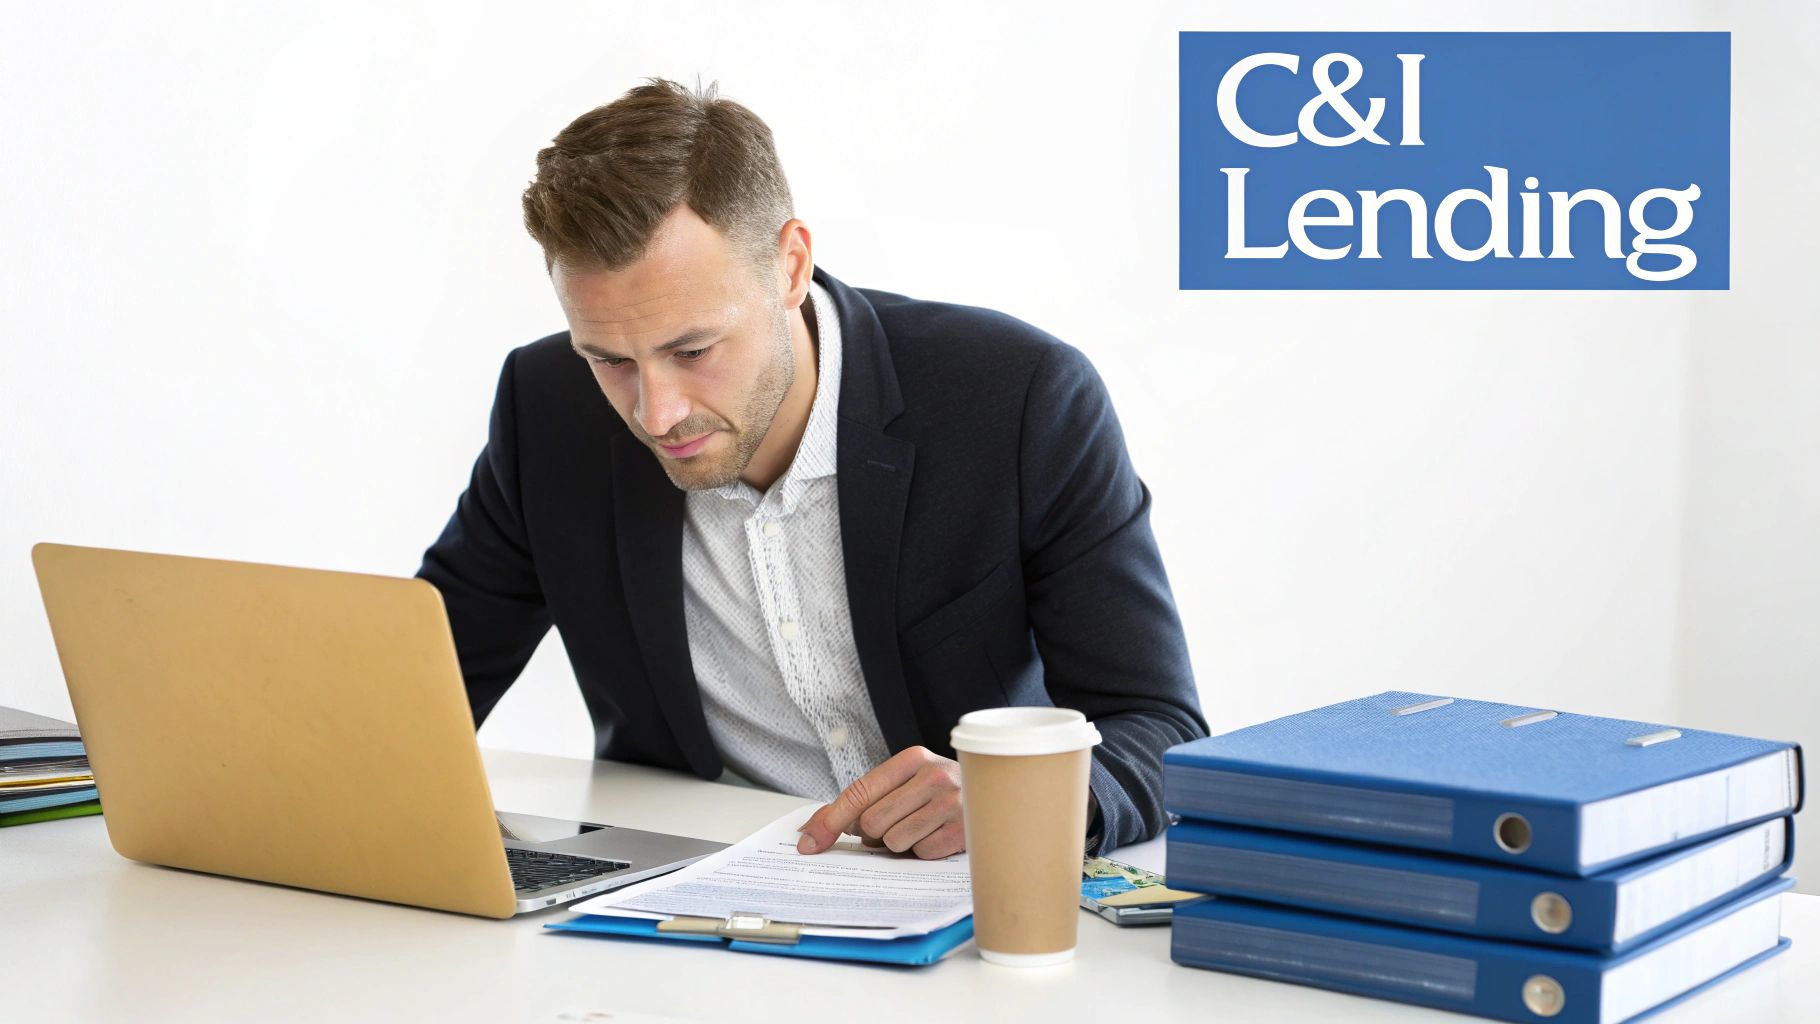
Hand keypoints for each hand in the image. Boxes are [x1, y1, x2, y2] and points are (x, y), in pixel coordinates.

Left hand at [795, 746, 963, 859]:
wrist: (1001, 799)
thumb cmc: (945, 794)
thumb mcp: (908, 785)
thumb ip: (865, 800)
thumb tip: (814, 827)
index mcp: (913, 759)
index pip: (859, 791)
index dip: (830, 820)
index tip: (809, 841)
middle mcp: (934, 776)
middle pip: (872, 823)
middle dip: (878, 834)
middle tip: (900, 824)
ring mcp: (951, 803)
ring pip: (893, 842)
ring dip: (902, 844)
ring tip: (924, 828)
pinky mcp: (964, 831)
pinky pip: (921, 854)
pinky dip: (925, 852)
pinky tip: (941, 836)